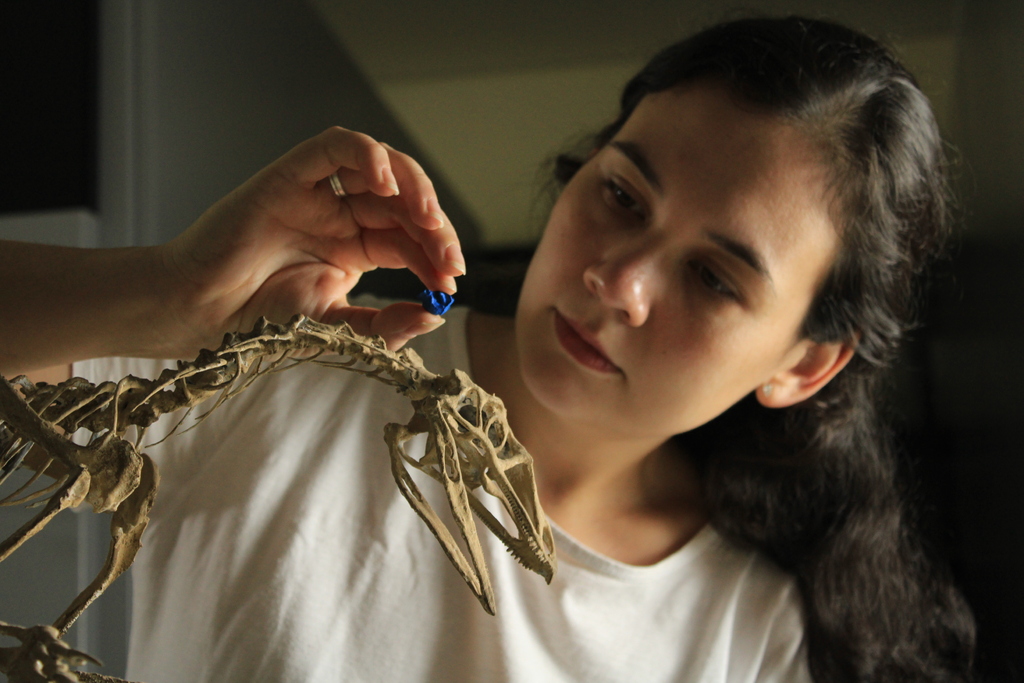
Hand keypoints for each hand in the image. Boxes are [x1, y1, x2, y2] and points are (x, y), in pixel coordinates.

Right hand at [161, 127, 465, 349]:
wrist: (203, 315)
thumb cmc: (259, 322)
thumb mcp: (338, 329)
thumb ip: (385, 326)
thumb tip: (435, 315)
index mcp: (355, 248)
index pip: (409, 239)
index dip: (435, 255)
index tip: (450, 280)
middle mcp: (341, 215)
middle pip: (403, 204)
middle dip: (434, 227)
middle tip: (448, 256)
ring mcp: (318, 193)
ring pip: (380, 166)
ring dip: (413, 187)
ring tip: (428, 219)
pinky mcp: (291, 174)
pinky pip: (336, 148)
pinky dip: (368, 154)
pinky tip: (387, 183)